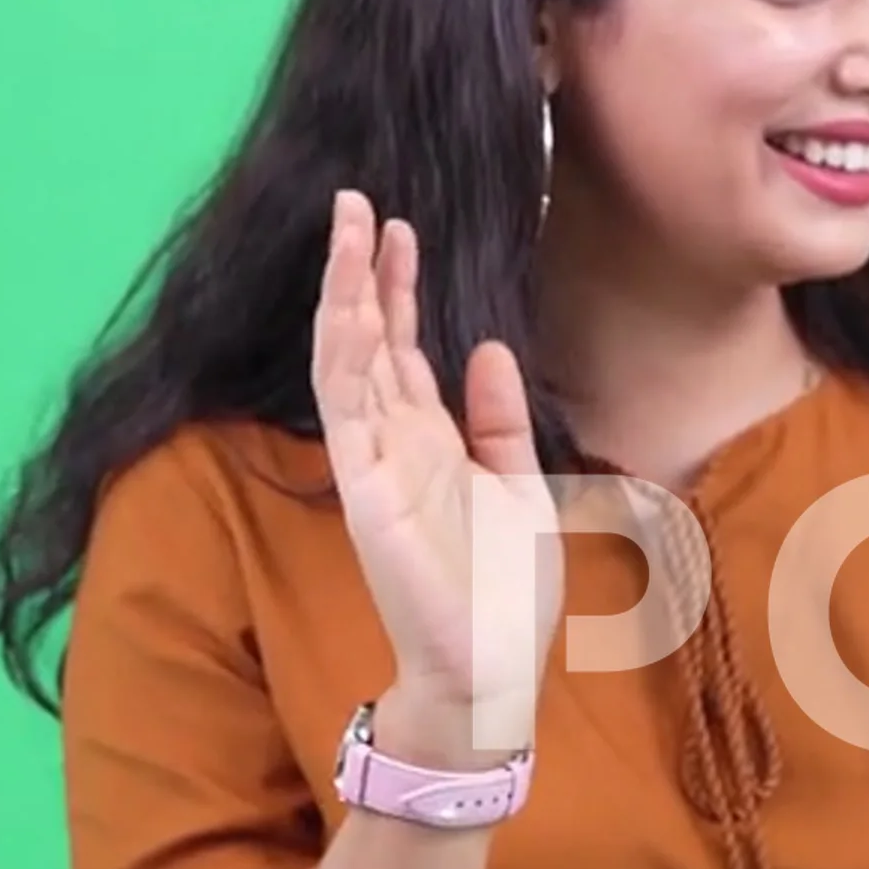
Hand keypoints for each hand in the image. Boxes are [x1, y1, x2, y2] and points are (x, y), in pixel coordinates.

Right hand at [311, 188, 561, 739]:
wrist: (495, 667)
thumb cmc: (508, 591)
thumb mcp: (523, 487)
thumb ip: (500, 421)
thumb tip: (489, 346)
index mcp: (432, 441)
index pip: (404, 347)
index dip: (400, 287)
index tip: (402, 227)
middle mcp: (394, 442)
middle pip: (368, 338)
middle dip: (362, 270)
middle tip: (359, 201)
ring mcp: (373, 462)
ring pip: (345, 358)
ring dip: (344, 293)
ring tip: (349, 226)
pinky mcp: (364, 488)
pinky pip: (345, 408)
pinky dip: (345, 353)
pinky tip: (351, 303)